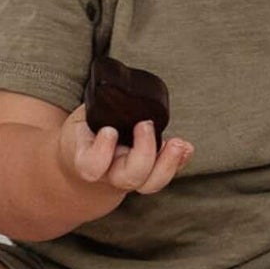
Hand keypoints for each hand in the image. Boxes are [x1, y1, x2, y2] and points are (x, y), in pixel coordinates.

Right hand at [56, 104, 193, 196]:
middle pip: (129, 177)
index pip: (91, 166)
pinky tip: (186, 148)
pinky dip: (179, 162)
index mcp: (86, 158)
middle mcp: (109, 173)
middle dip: (144, 152)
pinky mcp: (149, 173)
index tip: (110, 130)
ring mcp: (130, 176)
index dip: (102, 151)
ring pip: (150, 184)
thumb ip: (97, 107)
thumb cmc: (85, 131)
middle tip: (145, 125)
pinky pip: (165, 175)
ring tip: (177, 143)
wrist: (87, 155)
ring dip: (168, 163)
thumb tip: (115, 84)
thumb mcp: (82, 117)